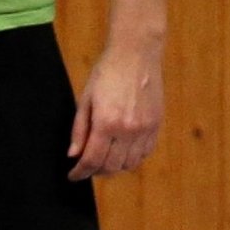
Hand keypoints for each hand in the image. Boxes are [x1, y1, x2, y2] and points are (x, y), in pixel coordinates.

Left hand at [67, 42, 163, 180]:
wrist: (136, 53)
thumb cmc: (106, 73)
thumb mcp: (85, 99)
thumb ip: (79, 130)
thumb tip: (74, 155)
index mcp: (106, 123)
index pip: (92, 160)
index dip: (80, 172)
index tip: (73, 176)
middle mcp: (128, 130)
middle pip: (111, 166)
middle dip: (96, 171)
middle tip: (86, 167)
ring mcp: (145, 128)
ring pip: (129, 164)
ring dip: (114, 167)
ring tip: (103, 161)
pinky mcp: (156, 124)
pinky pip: (145, 153)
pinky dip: (132, 159)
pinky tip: (122, 153)